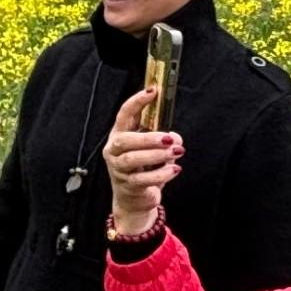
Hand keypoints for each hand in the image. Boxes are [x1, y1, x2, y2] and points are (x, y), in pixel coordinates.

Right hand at [102, 88, 184, 236]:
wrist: (134, 199)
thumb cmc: (143, 168)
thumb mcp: (155, 149)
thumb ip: (165, 139)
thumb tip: (175, 139)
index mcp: (120, 134)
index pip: (124, 114)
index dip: (137, 102)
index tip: (153, 91)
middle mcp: (114, 150)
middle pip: (125, 140)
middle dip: (148, 137)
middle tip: (169, 138)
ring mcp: (118, 168)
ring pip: (133, 159)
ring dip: (157, 155)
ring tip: (176, 152)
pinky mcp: (127, 185)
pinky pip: (143, 179)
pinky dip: (161, 174)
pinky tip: (174, 169)